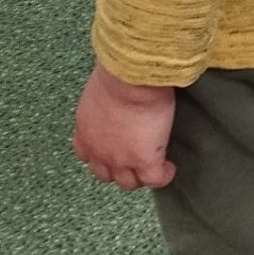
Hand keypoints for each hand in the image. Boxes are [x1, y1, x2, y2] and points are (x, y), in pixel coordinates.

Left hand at [73, 62, 176, 190]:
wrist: (131, 77)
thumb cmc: (117, 71)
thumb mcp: (101, 89)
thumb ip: (104, 102)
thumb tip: (116, 94)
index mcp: (85, 132)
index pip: (87, 156)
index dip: (101, 156)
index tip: (114, 149)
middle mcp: (98, 151)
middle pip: (106, 175)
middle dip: (119, 169)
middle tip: (134, 159)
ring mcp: (121, 159)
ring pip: (129, 183)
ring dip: (140, 176)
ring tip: (154, 165)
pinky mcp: (145, 160)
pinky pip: (155, 179)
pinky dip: (163, 176)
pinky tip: (169, 167)